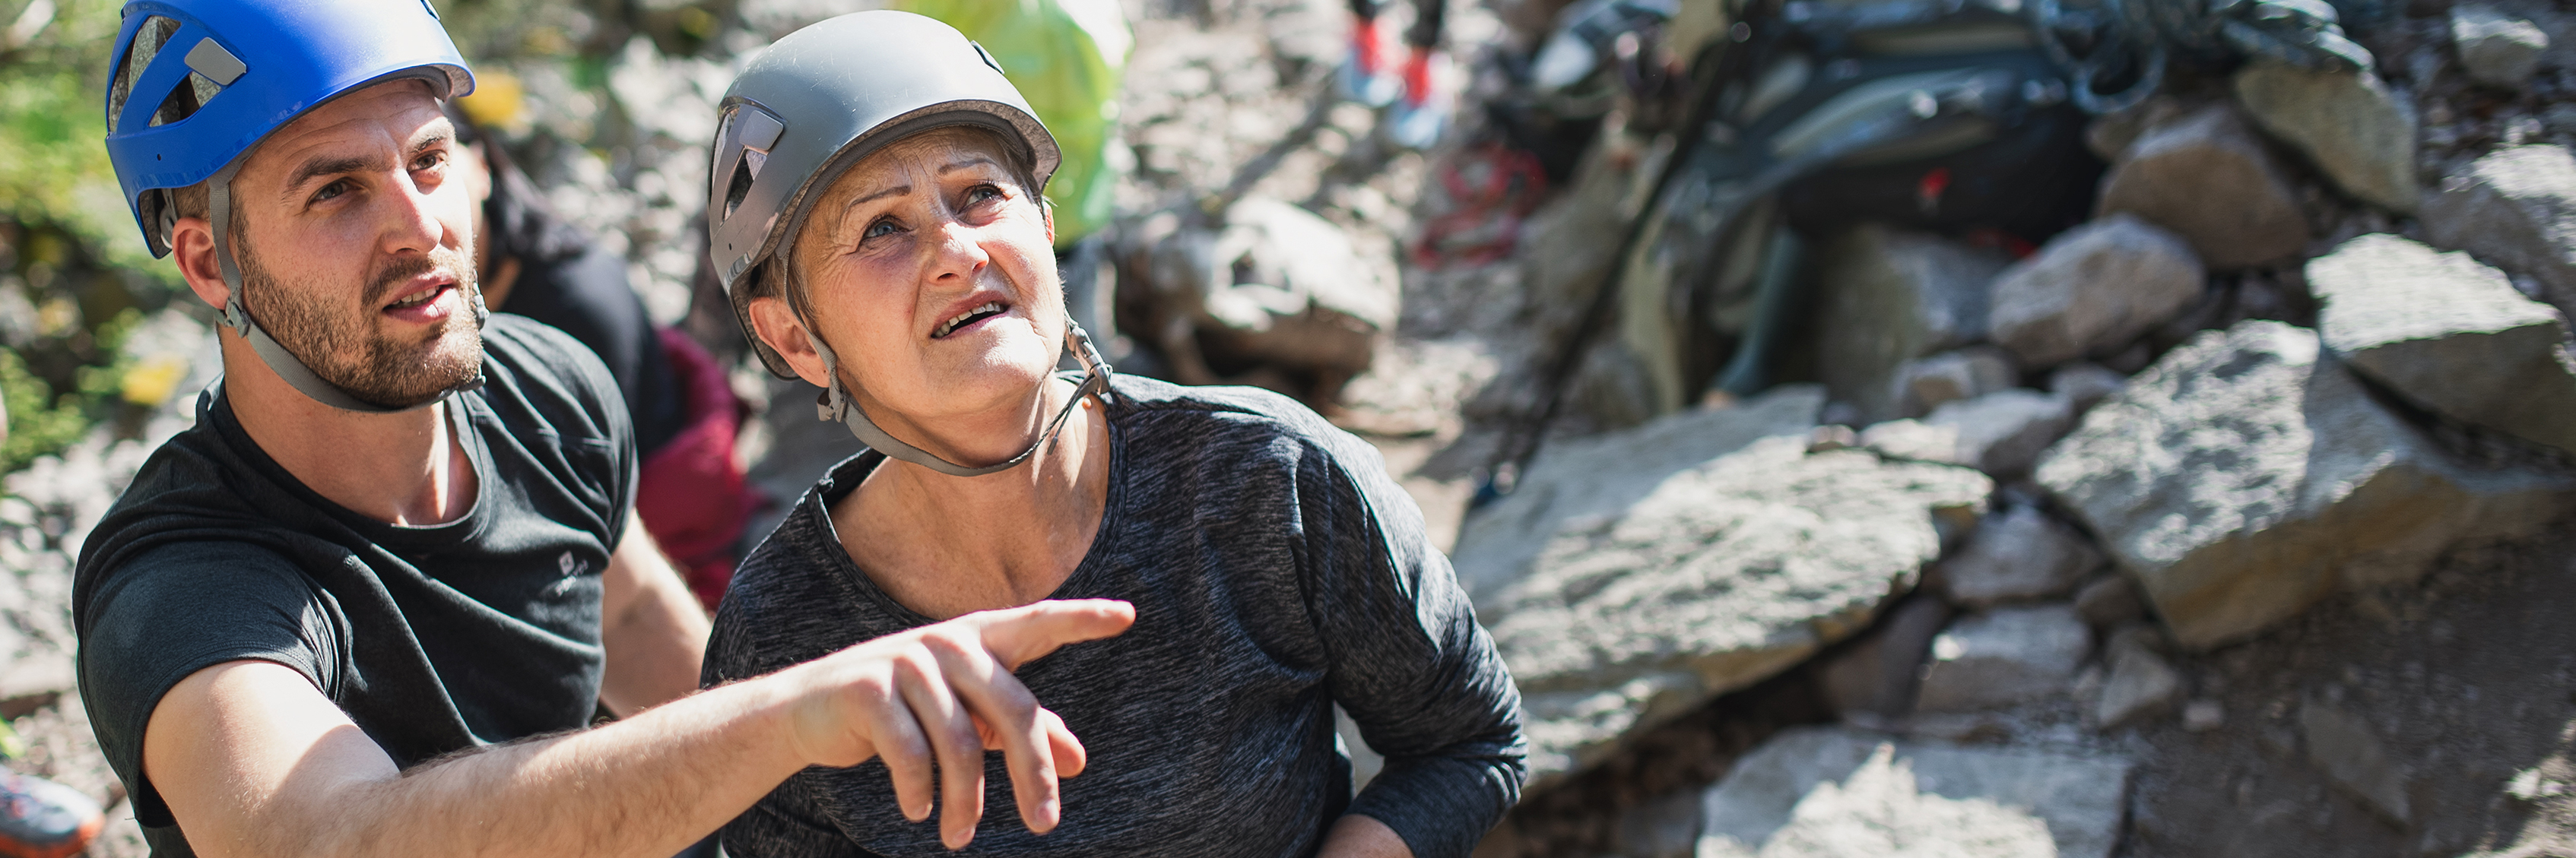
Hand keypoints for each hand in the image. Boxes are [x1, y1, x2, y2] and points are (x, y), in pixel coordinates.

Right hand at [776, 599, 1133, 848]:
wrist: (805, 712)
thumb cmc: (902, 712)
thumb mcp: (966, 719)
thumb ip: (1021, 730)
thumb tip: (1078, 760)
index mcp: (978, 641)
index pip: (1038, 623)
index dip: (1082, 618)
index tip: (1128, 616)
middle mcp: (948, 643)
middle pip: (1015, 710)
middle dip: (1033, 774)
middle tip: (1046, 825)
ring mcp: (907, 660)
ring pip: (961, 745)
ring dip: (965, 802)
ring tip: (959, 837)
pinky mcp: (869, 687)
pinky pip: (911, 754)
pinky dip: (919, 792)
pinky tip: (919, 812)